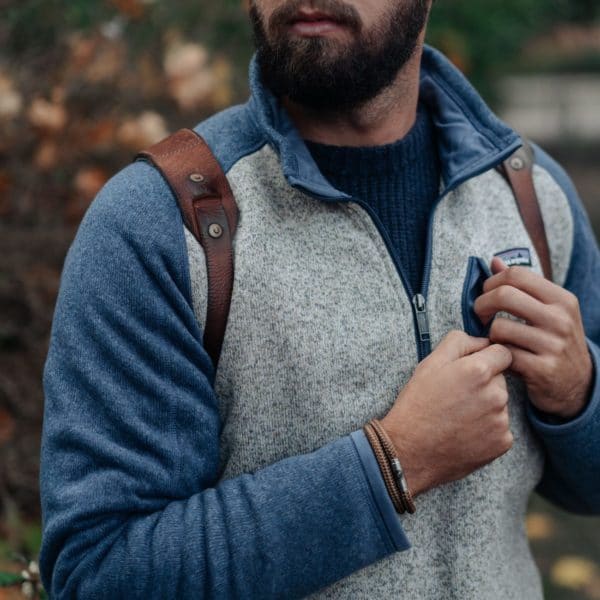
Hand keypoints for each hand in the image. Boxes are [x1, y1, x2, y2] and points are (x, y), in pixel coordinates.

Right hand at [380, 331, 512, 496]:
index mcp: (478, 370)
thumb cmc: (417, 405)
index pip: (503, 353)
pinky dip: (487, 429)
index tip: (471, 369)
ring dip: (485, 406)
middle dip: (484, 383)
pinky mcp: (502, 442)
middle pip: (501, 379)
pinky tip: (464, 432)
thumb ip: (459, 342)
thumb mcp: (429, 364)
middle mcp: (496, 395)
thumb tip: (482, 340)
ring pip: (500, 403)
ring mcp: (501, 421)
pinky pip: (501, 427)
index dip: (486, 358)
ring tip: (457, 416)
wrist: (410, 451)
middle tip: (456, 396)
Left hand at [474, 258, 592, 419]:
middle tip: (480, 315)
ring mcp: (553, 345)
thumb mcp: (548, 310)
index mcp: (562, 299)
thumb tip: (494, 261)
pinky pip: (503, 353)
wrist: (577, 384)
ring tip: (496, 340)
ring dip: (489, 334)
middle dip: (482, 304)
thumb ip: (522, 286)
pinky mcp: (542, 369)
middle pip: (504, 295)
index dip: (492, 282)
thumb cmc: (554, 341)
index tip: (486, 294)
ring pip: (499, 327)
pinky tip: (502, 356)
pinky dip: (496, 354)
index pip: (516, 275)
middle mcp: (561, 319)